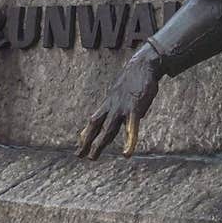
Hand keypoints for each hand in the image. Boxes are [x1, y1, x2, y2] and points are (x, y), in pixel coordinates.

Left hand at [77, 41, 162, 160]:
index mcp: (109, 103)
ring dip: (99, 144)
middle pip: (96, 126)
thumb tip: (115, 115)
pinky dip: (129, 142)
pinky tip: (126, 153)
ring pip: (108, 129)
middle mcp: (112, 107)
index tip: (79, 146)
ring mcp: (122, 108)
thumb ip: (116, 105)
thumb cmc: (133, 79)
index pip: (94, 121)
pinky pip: (131, 128)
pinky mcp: (135, 108)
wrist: (143, 64)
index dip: (85, 134)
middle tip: (78, 156)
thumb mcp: (120, 91)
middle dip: (87, 142)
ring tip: (92, 157)